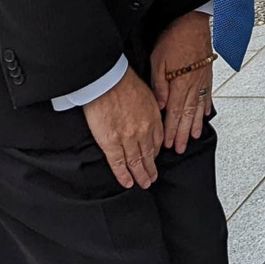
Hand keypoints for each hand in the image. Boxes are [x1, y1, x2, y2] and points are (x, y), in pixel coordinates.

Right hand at [82, 68, 164, 188]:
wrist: (107, 80)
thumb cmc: (123, 81)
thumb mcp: (147, 92)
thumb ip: (150, 107)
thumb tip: (150, 113)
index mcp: (153, 118)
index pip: (157, 141)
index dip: (156, 152)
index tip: (155, 157)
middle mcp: (144, 131)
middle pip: (149, 155)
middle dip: (151, 168)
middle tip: (152, 178)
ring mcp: (128, 139)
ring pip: (136, 162)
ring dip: (141, 175)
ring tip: (143, 183)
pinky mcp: (111, 143)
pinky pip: (119, 163)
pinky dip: (123, 175)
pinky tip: (127, 183)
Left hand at [150, 11, 214, 154]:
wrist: (193, 22)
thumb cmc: (174, 38)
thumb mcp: (158, 59)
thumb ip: (160, 84)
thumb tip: (161, 105)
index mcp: (180, 83)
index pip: (175, 113)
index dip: (171, 130)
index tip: (168, 144)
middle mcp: (193, 85)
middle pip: (187, 115)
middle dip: (183, 133)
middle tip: (180, 149)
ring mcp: (202, 80)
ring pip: (198, 107)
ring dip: (195, 124)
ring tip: (194, 138)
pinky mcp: (207, 74)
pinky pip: (207, 94)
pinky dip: (206, 107)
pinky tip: (205, 115)